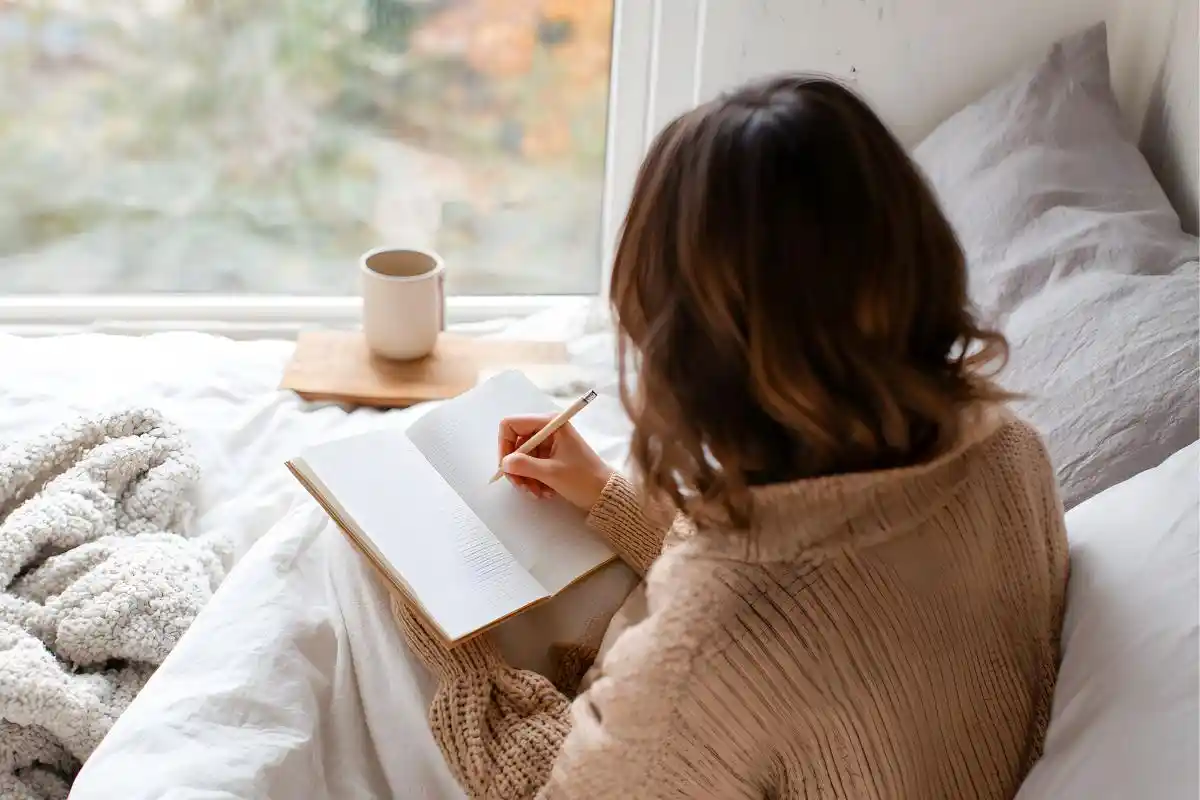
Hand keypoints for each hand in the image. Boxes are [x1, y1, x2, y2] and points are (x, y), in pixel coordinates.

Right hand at [497, 414, 612, 511]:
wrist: (605, 494)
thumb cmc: (583, 479)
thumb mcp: (551, 473)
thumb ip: (524, 465)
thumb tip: (504, 463)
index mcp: (550, 423)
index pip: (512, 424)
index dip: (504, 445)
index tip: (507, 467)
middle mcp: (548, 429)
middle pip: (516, 444)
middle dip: (517, 468)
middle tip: (522, 487)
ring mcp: (549, 443)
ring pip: (522, 458)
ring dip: (526, 478)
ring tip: (537, 494)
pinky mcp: (551, 456)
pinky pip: (532, 466)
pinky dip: (534, 480)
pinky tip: (544, 492)